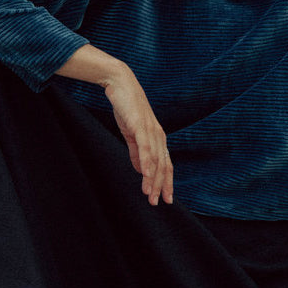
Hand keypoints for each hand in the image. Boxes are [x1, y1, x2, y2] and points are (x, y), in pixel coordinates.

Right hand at [103, 67, 172, 205]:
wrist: (120, 84)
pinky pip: (146, 149)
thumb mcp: (132, 133)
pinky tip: (146, 177)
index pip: (166, 164)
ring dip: (154, 180)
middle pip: (164, 166)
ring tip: (150, 195)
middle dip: (162, 186)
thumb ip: (137, 152)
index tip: (166, 198)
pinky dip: (147, 165)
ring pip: (156, 161)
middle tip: (158, 203)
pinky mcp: (141, 126)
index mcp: (157, 138)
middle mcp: (158, 136)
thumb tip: (141, 170)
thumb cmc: (127, 108)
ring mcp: (151, 131)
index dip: (166, 182)